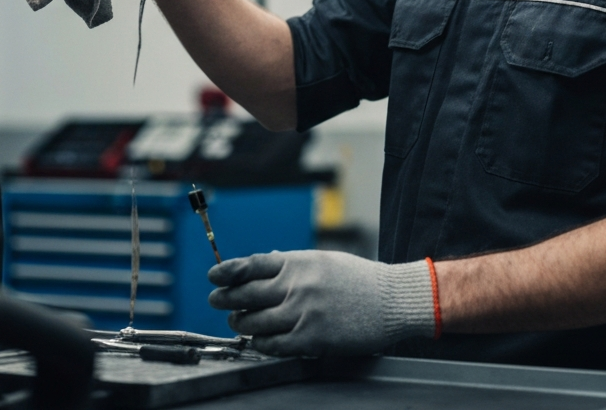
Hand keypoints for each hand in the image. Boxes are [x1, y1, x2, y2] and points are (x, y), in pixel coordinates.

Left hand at [207, 250, 434, 356]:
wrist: (391, 300)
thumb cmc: (359, 280)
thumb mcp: (323, 261)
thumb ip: (293, 265)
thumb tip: (265, 266)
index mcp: (299, 262)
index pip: (252, 264)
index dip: (228, 271)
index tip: (213, 276)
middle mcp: (297, 285)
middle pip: (246, 293)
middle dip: (225, 298)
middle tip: (215, 301)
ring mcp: (303, 312)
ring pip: (254, 321)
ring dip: (241, 322)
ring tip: (237, 321)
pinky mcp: (311, 338)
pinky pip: (273, 344)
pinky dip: (260, 343)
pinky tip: (259, 340)